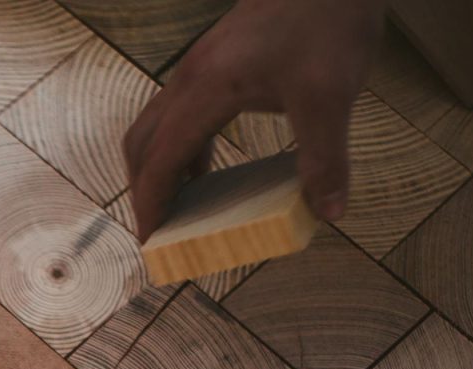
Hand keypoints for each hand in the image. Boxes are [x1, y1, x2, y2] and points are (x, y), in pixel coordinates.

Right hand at [124, 0, 385, 238]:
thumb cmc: (328, 22)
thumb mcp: (330, 95)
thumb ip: (324, 157)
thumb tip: (329, 212)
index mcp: (208, 90)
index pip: (160, 159)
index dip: (150, 204)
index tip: (149, 242)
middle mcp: (192, 78)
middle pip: (141, 143)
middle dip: (144, 190)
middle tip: (160, 231)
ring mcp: (200, 67)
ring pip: (156, 126)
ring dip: (160, 169)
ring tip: (180, 209)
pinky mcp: (216, 61)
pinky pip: (180, 113)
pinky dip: (182, 148)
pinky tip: (207, 169)